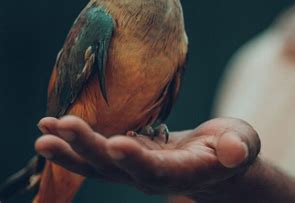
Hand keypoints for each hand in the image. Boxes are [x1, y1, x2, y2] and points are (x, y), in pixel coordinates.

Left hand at [35, 116, 259, 196]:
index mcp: (183, 173)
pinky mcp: (128, 155)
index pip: (156, 171)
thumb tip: (235, 150)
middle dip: (90, 148)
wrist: (216, 159)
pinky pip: (98, 151)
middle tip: (62, 127)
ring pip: (100, 163)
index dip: (136, 161)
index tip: (115, 144)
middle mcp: (153, 176)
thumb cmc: (234, 148)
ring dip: (71, 149)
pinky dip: (75, 141)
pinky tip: (52, 125)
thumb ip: (239, 147)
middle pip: (117, 167)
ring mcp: (137, 167)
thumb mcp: (243, 144)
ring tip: (44, 132)